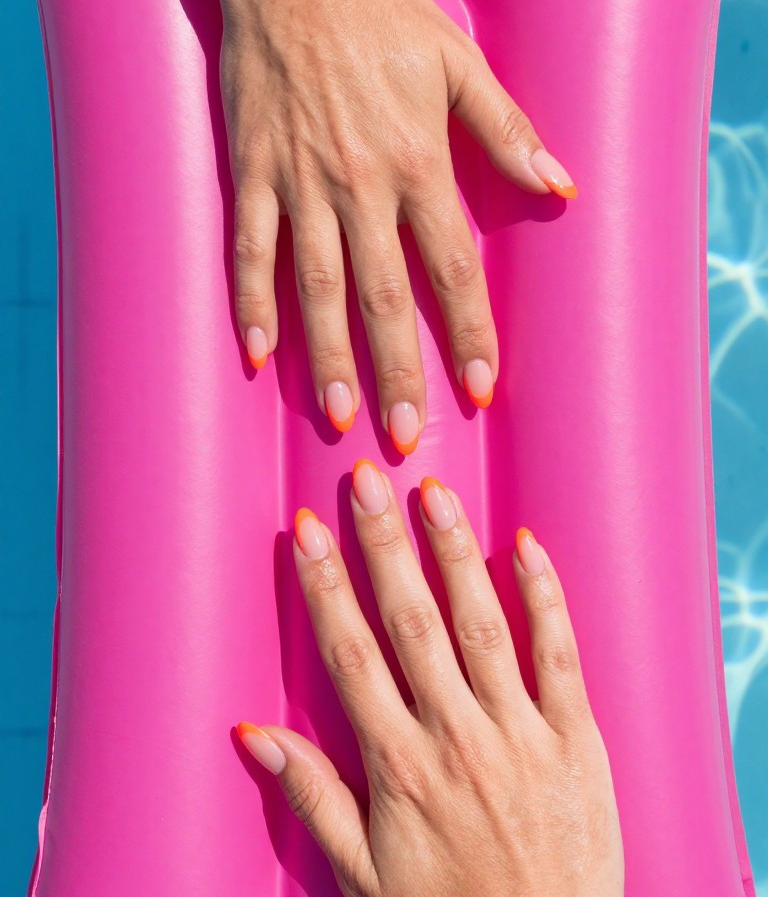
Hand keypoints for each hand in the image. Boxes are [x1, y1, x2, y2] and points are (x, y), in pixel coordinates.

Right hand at [157, 0, 577, 451]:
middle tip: (403, 437)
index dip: (467, 333)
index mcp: (417, 163)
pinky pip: (249, 248)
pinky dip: (250, 299)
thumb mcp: (459, 61)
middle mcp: (360, 186)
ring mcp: (300, 183)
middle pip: (383, 297)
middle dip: (395, 372)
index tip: (477, 390)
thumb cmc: (381, 14)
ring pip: (316, 286)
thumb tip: (560, 186)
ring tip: (335, 415)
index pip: (450, 268)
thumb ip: (507, 129)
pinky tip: (255, 349)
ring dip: (326, 356)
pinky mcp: (253, 173)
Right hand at [236, 462, 623, 896]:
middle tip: (364, 480)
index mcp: (398, 764)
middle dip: (383, 544)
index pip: (351, 654)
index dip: (325, 586)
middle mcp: (455, 735)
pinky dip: (543, 597)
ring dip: (452, 552)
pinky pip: (559, 654)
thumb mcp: (362, 873)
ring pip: (480, 623)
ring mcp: (519, 731)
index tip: (306, 530)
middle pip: (411, 622)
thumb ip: (310, 796)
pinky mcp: (575, 736)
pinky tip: (524, 545)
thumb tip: (251, 734)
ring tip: (430, 491)